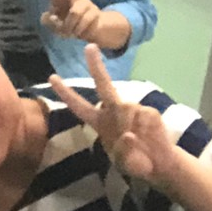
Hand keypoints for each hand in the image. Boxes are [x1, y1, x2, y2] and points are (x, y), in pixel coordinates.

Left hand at [38, 0, 107, 44]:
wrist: (88, 30)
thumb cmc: (67, 25)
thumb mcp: (53, 25)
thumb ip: (48, 21)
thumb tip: (53, 17)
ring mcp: (86, 4)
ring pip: (74, 13)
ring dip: (70, 26)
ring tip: (69, 32)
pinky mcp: (95, 12)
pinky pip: (83, 22)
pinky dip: (77, 31)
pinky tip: (78, 31)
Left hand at [48, 44, 179, 184]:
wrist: (159, 164)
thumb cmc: (134, 161)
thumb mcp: (122, 160)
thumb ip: (122, 149)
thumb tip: (129, 134)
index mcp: (99, 121)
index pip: (79, 106)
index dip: (66, 93)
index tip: (52, 77)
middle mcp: (113, 111)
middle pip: (103, 85)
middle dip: (96, 66)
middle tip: (89, 46)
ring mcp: (132, 109)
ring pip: (127, 108)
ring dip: (129, 125)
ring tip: (137, 142)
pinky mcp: (150, 112)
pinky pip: (145, 116)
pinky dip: (145, 128)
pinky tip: (149, 137)